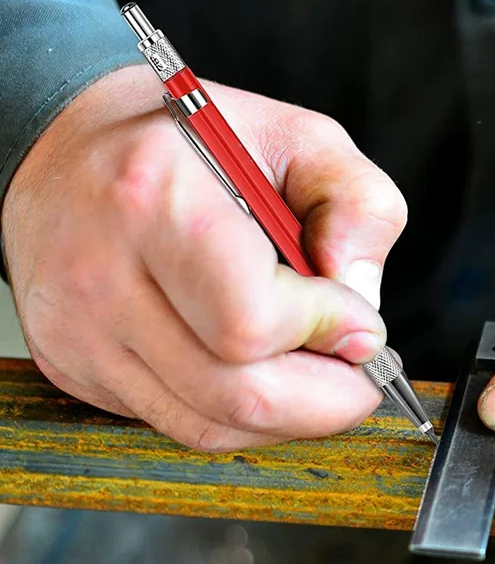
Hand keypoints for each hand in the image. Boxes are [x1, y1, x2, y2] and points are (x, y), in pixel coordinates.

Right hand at [1, 64, 406, 450]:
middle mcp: (103, 275)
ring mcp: (79, 333)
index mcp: (156, 198)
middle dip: (326, 399)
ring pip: (213, 426)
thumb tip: (362, 300)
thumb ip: (358, 204)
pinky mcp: (74, 369)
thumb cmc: (188, 145)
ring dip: (291, 416)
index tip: (360, 320)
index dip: (328, 331)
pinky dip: (244, 418)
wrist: (62, 152)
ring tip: (317, 371)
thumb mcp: (298, 137)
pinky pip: (182, 426)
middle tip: (359, 372)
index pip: (253, 322)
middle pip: (238, 394)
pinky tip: (265, 377)